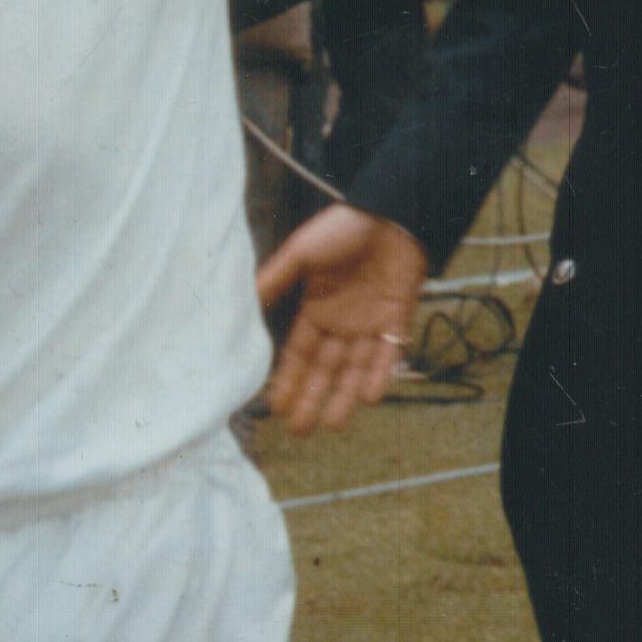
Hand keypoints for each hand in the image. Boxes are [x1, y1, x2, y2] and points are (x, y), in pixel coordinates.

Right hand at [257, 204, 429, 435]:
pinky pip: (390, 352)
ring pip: (356, 368)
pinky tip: (370, 397)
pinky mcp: (398, 317)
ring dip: (345, 396)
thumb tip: (244, 302)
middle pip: (325, 369)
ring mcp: (371, 322)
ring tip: (331, 425)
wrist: (392, 210)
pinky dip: (381, 374)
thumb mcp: (303, 252)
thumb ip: (276, 279)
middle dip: (312, 398)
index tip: (276, 408)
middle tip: (299, 431)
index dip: (289, 380)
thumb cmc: (345, 227)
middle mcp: (342, 322)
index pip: (300, 353)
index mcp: (318, 308)